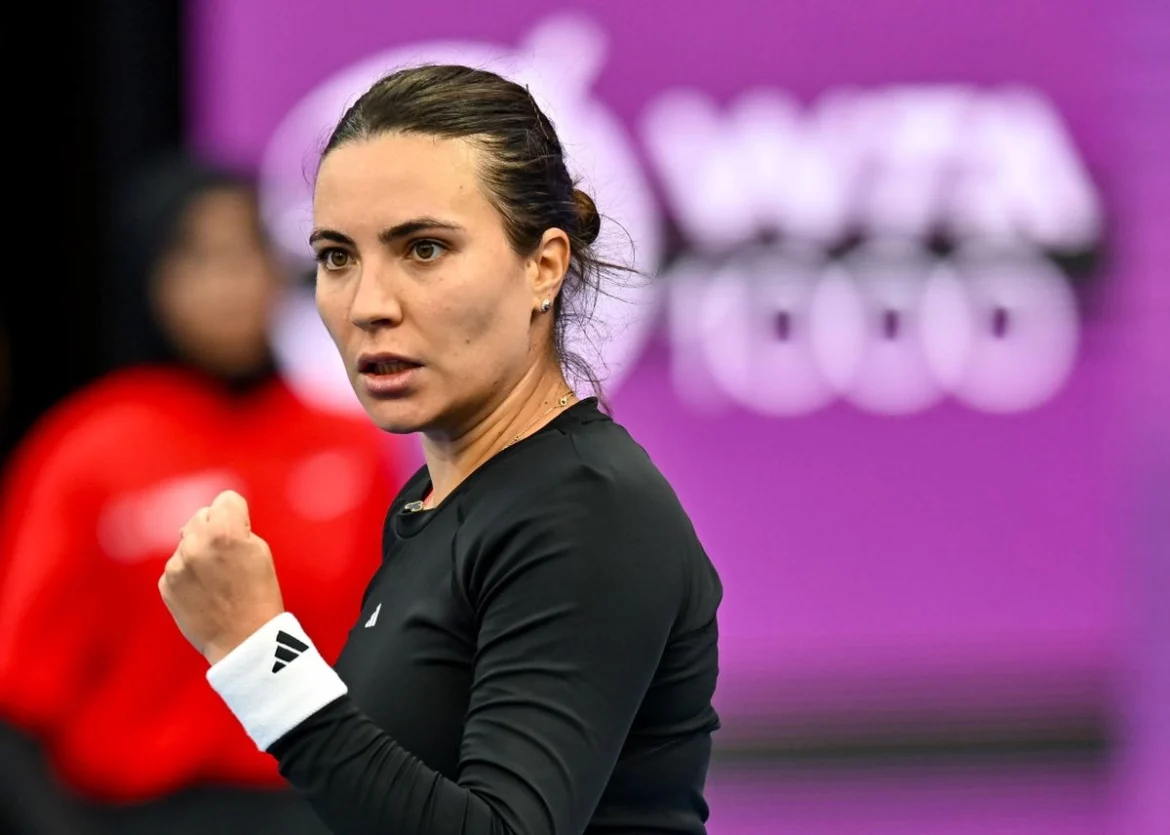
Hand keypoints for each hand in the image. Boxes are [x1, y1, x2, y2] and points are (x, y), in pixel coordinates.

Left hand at [160, 490, 284, 665]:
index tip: (243, 533)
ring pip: (186, 539)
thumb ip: (234, 526)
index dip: (238, 514)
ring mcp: (177, 565)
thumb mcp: (259, 551)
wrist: (243, 641)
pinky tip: (204, 591)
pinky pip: (177, 564)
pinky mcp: (166, 583)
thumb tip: (200, 522)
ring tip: (217, 577)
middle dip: (214, 528)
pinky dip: (188, 573)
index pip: (226, 499)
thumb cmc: (259, 595)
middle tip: (229, 557)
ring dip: (199, 550)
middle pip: (202, 514)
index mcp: (226, 532)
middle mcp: (196, 544)